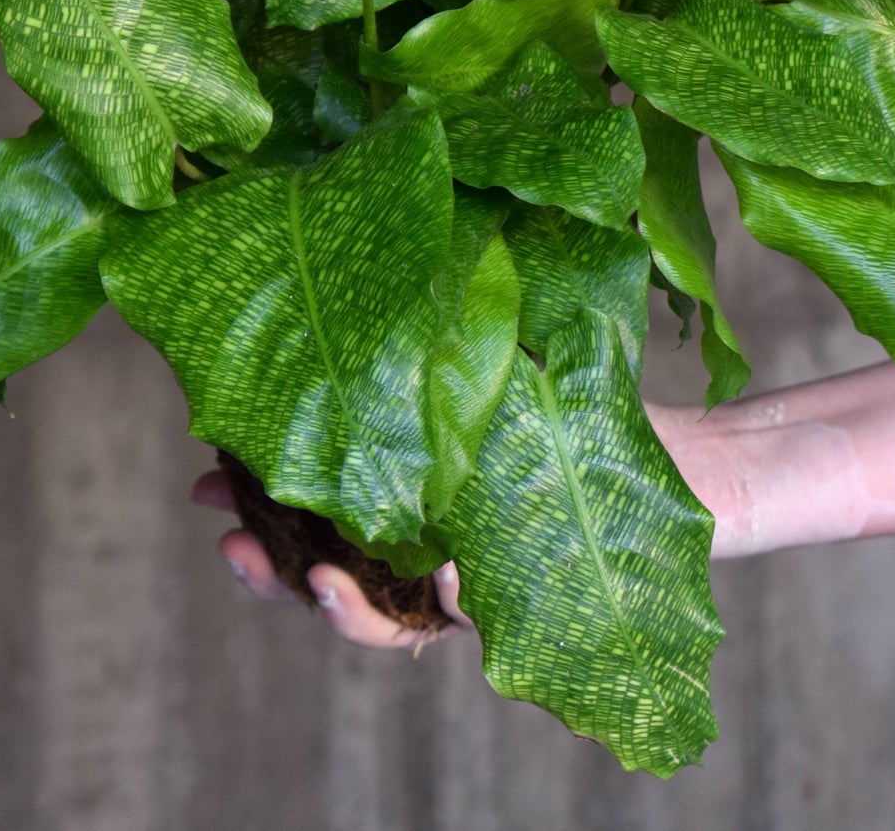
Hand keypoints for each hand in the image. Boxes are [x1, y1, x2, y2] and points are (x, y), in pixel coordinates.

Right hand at [191, 398, 746, 647]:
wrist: (687, 466)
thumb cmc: (589, 406)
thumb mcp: (501, 366)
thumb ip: (438, 359)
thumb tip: (365, 275)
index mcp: (421, 499)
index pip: (322, 518)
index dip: (262, 510)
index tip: (206, 482)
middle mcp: (436, 550)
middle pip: (334, 581)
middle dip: (275, 571)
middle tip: (233, 542)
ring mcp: (475, 584)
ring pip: (388, 619)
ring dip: (343, 606)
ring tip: (320, 578)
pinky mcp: (522, 603)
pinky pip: (463, 619)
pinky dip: (434, 605)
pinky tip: (424, 574)